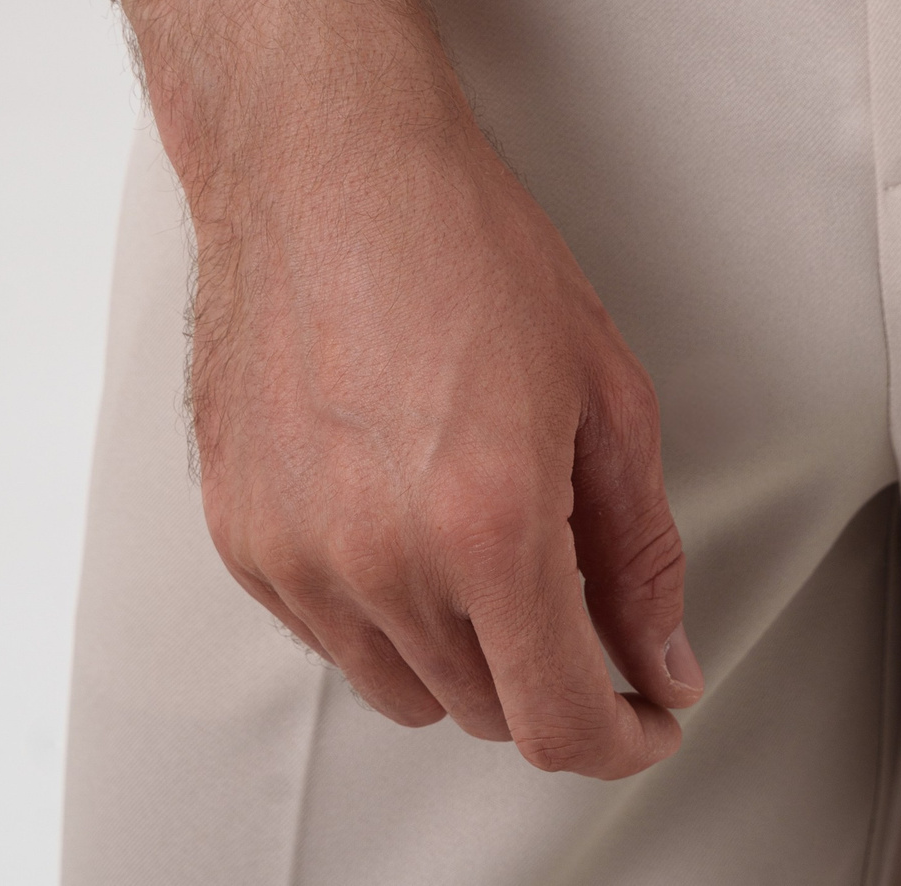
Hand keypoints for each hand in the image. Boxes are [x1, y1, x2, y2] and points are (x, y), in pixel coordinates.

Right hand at [190, 42, 701, 778]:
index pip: (555, 721)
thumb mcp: (602, 386)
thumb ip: (640, 546)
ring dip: (463, 645)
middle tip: (577, 582)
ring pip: (402, 683)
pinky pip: (327, 630)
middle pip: (483, 708)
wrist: (323, 160)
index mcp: (486, 525)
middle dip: (547, 670)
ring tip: (483, 521)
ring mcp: (296, 554)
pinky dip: (380, 605)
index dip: (619, 740)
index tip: (644, 718)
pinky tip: (406, 506)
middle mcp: (379, 559)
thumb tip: (660, 657)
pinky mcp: (240, 534)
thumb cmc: (460, 240)